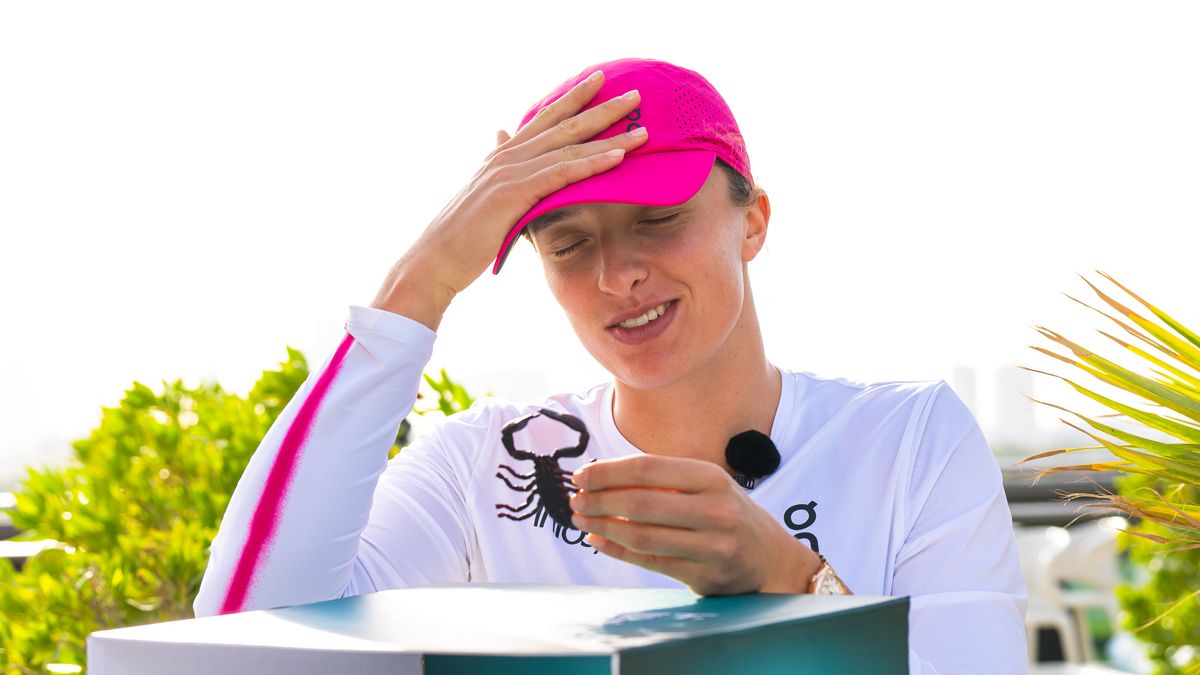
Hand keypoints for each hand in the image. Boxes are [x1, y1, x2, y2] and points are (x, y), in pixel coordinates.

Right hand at [372, 70, 649, 329]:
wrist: (434, 259)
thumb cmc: (460, 235)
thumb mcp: (482, 191)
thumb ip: (498, 163)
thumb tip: (501, 133)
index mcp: (503, 154)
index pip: (545, 119)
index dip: (573, 98)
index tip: (601, 80)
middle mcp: (508, 156)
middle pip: (563, 124)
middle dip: (601, 106)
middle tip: (636, 94)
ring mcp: (510, 172)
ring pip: (569, 147)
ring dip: (608, 136)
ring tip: (642, 128)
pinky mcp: (514, 194)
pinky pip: (561, 173)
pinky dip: (591, 163)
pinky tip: (618, 157)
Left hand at [569, 454, 824, 595]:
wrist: (772, 560)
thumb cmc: (728, 515)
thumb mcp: (707, 486)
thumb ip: (664, 481)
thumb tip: (602, 477)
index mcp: (711, 477)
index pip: (648, 469)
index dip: (608, 472)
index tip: (581, 475)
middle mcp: (715, 509)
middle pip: (642, 503)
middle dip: (600, 501)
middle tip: (575, 500)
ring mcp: (713, 546)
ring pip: (644, 536)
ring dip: (604, 527)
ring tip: (582, 521)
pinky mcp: (706, 576)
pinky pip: (651, 563)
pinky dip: (619, 552)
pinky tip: (599, 541)